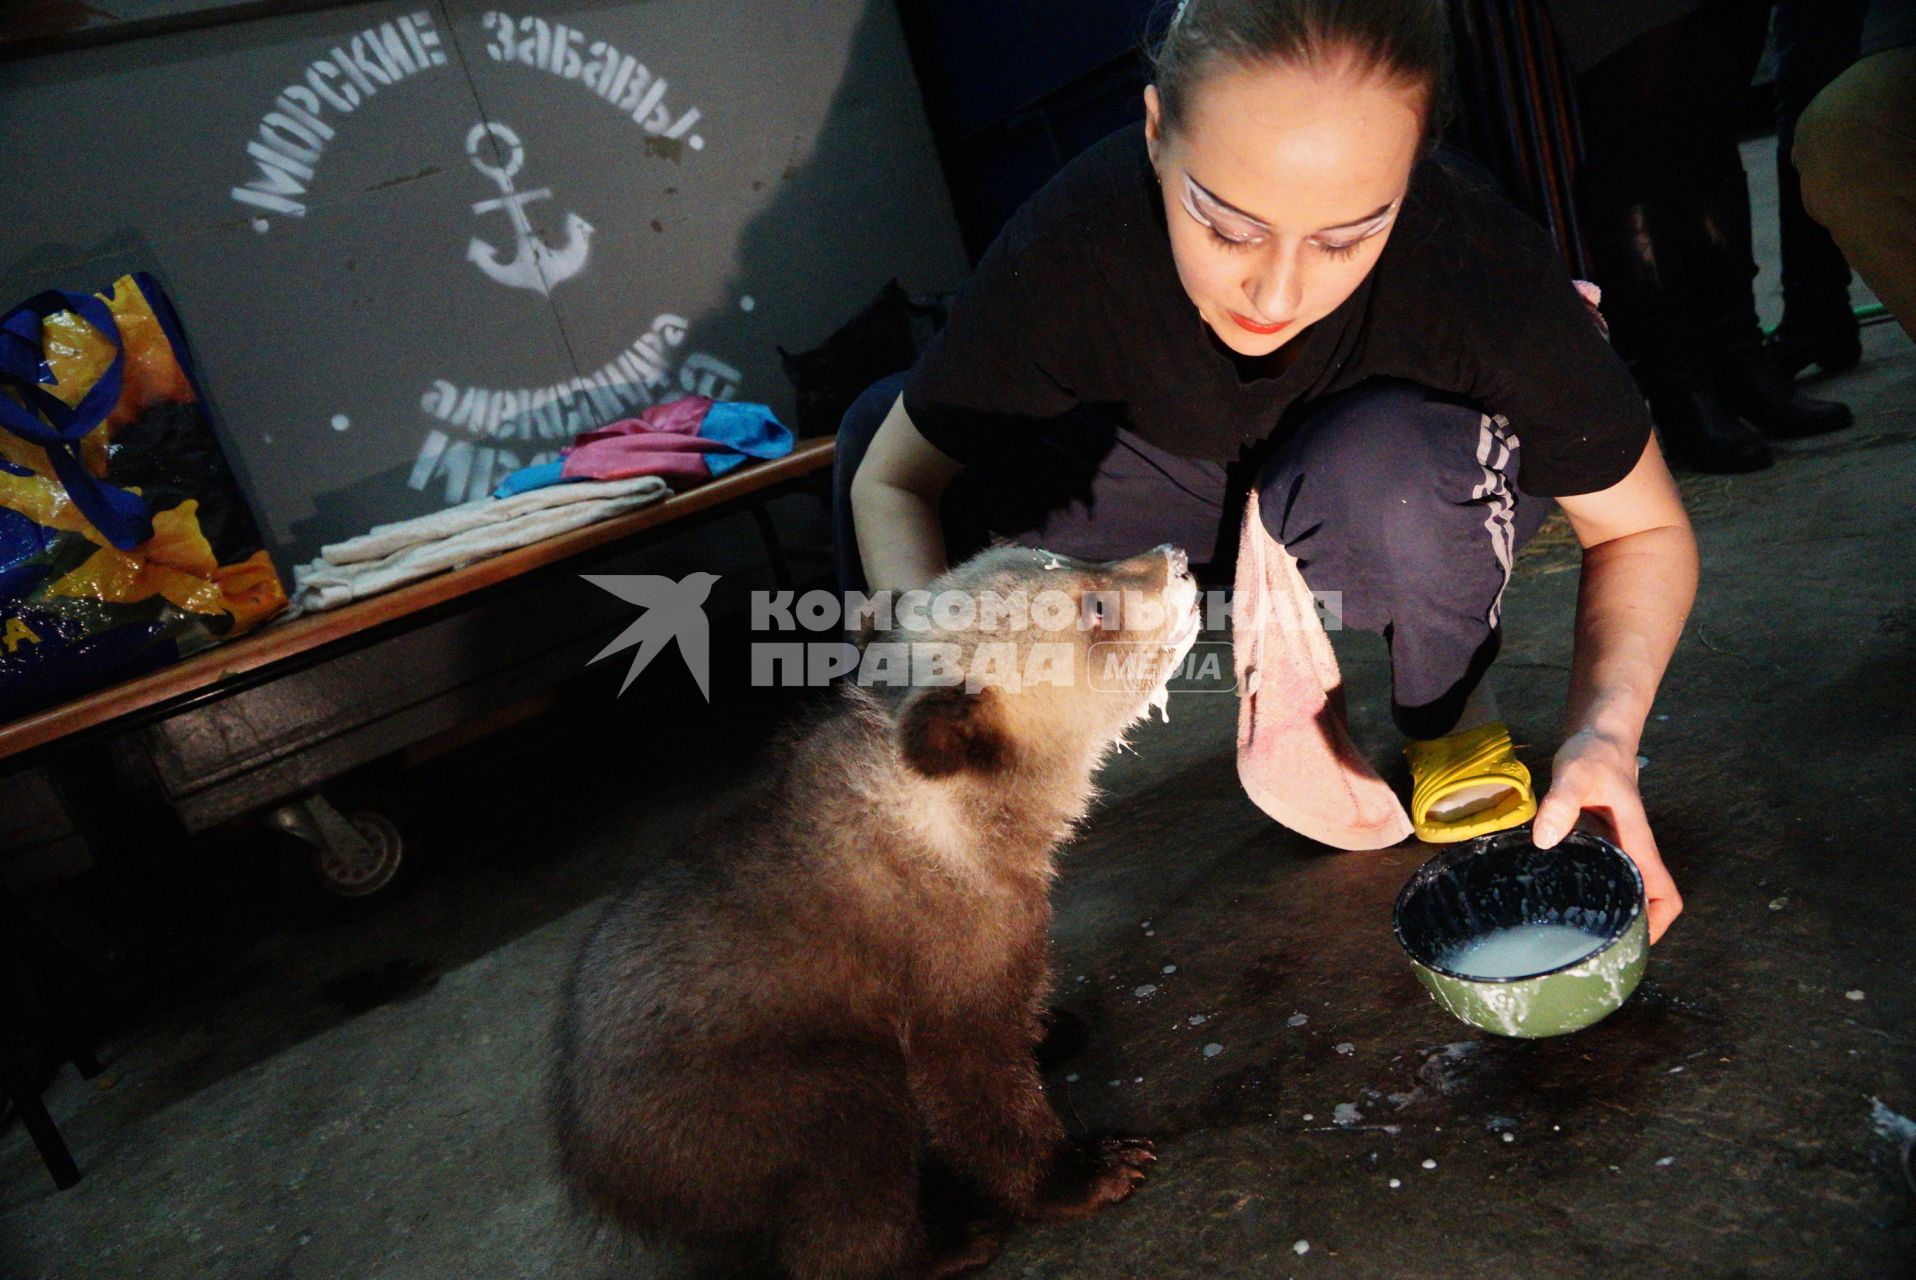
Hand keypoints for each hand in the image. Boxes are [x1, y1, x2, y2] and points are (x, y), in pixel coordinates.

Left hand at [1532, 728, 1681, 943]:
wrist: (1598, 735)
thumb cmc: (1593, 754)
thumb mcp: (1575, 774)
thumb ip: (1561, 803)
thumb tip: (1544, 840)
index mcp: (1637, 843)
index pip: (1665, 895)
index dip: (1657, 924)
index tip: (1632, 943)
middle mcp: (1632, 850)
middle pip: (1646, 901)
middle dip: (1628, 928)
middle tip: (1590, 948)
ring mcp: (1618, 846)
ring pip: (1624, 888)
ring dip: (1608, 910)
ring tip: (1572, 933)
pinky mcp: (1601, 840)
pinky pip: (1604, 873)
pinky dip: (1590, 889)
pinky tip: (1557, 896)